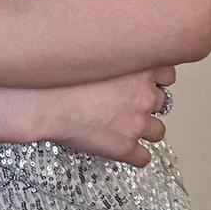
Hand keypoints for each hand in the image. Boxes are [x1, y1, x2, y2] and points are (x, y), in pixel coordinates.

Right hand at [49, 66, 176, 167]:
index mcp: (140, 67)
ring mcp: (138, 123)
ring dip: (145, 129)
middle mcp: (145, 95)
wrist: (43, 101)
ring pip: (158, 131)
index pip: (167, 73)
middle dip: (147, 102)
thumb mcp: (95, 51)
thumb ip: (115, 54)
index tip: (143, 80)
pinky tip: (120, 147)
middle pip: (163, 101)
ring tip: (124, 126)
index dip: (154, 78)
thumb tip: (115, 56)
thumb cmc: (60, 74)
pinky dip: (135, 154)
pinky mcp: (126, 148)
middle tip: (127, 102)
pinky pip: (144, 157)